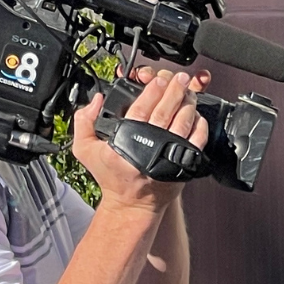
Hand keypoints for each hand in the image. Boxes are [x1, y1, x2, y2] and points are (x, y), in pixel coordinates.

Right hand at [72, 66, 210, 212]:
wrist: (132, 204)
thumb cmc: (112, 176)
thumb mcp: (86, 149)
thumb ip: (84, 121)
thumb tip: (97, 98)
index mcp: (126, 142)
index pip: (141, 109)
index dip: (152, 91)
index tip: (158, 79)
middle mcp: (149, 148)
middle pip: (166, 111)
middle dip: (174, 90)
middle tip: (179, 78)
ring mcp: (169, 157)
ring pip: (183, 123)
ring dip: (188, 104)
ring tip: (188, 91)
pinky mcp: (184, 165)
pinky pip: (197, 140)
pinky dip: (199, 125)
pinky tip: (196, 114)